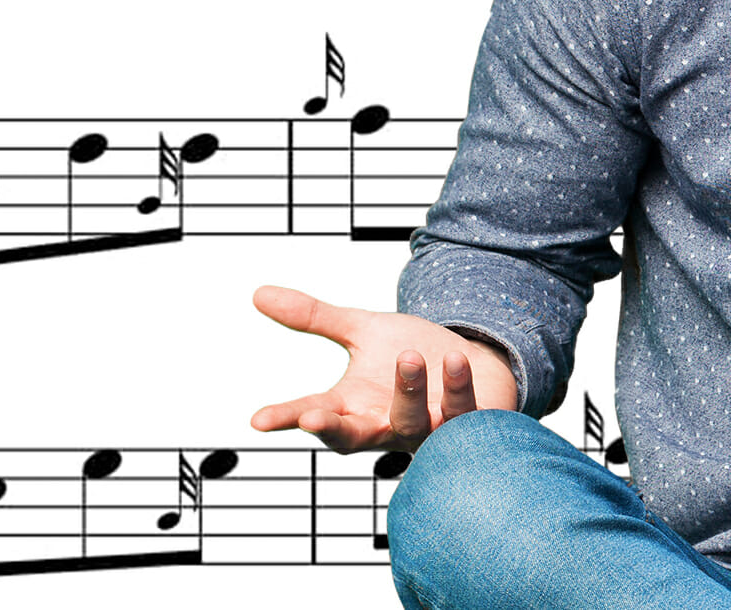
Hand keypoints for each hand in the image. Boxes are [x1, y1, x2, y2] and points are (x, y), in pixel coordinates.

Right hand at [248, 284, 520, 453]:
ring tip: (409, 356)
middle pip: (353, 438)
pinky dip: (457, 388)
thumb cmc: (412, 351)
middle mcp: (385, 425)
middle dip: (332, 430)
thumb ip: (315, 318)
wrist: (472, 360)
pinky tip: (455, 358)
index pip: (314, 415)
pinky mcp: (465, 426)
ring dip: (407, 391)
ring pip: (411, 422)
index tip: (258, 420)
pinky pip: (461, 413)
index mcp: (354, 407)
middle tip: (311, 418)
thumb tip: (258, 293)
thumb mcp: (362, 330)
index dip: (286, 419)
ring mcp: (425, 430)